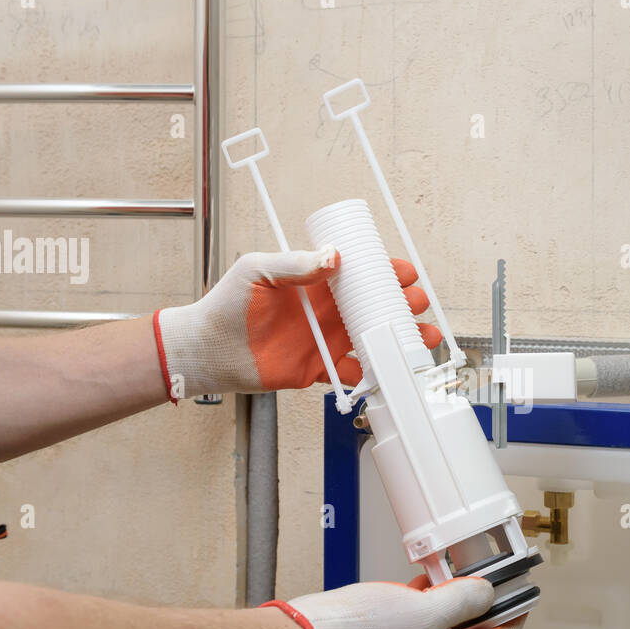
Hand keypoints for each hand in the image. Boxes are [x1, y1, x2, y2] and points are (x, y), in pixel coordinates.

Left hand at [152, 248, 442, 400]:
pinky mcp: (318, 368)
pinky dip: (374, 371)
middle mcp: (325, 311)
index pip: (359, 274)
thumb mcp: (258, 270)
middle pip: (374, 305)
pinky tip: (391, 368)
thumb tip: (333, 257)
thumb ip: (294, 264)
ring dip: (398, 337)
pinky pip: (353, 371)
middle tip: (416, 303)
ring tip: (421, 336)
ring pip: (372, 337)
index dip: (385, 272)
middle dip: (402, 303)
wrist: (208, 349)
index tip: (405, 273)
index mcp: (315, 282)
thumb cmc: (226, 304)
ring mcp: (325, 340)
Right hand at [263, 576, 526, 628]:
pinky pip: (409, 619)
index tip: (523, 603)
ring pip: (435, 627)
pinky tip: (421, 578)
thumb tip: (488, 594)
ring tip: (461, 574)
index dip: (511, 624)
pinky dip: (421, 599)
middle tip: (494, 583)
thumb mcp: (422, 611)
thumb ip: (460, 601)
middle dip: (481, 610)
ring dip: (450, 602)